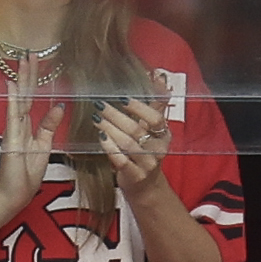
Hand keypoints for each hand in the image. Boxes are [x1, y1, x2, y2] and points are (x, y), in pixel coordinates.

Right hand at [0, 54, 65, 219]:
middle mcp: (18, 125)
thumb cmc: (25, 175)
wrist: (12, 196)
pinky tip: (12, 85)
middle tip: (30, 53)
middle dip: (28, 73)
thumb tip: (59, 106)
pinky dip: (13, 100)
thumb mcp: (43, 146)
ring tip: (24, 61)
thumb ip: (49, 126)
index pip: (31, 98)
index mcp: (27, 127)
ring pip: (19, 100)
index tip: (36, 62)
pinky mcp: (10, 140)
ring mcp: (13, 131)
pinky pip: (12, 116)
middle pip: (24, 94)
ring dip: (22, 80)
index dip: (34, 80)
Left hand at [94, 73, 174, 198]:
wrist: (145, 185)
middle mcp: (158, 149)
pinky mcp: (135, 176)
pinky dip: (109, 147)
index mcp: (164, 135)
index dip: (139, 108)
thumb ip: (156, 103)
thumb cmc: (146, 150)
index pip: (155, 119)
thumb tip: (160, 76)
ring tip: (96, 118)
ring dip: (109, 129)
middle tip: (99, 105)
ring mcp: (147, 164)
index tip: (122, 97)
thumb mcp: (153, 128)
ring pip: (127, 144)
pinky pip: (121, 161)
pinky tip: (101, 137)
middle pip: (136, 130)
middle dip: (115, 116)